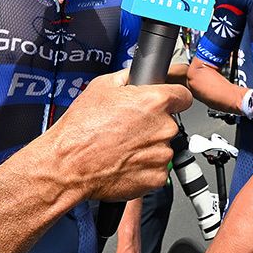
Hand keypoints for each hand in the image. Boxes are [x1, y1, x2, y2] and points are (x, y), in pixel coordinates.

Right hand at [40, 72, 188, 201]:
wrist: (69, 164)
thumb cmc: (81, 128)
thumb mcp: (101, 86)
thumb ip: (128, 78)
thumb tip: (137, 75)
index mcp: (155, 102)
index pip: (183, 95)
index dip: (173, 98)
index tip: (166, 103)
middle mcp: (164, 128)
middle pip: (169, 123)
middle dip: (153, 125)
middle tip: (129, 129)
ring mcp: (162, 154)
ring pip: (163, 147)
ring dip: (148, 147)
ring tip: (123, 148)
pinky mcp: (157, 177)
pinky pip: (157, 169)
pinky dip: (144, 168)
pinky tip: (125, 162)